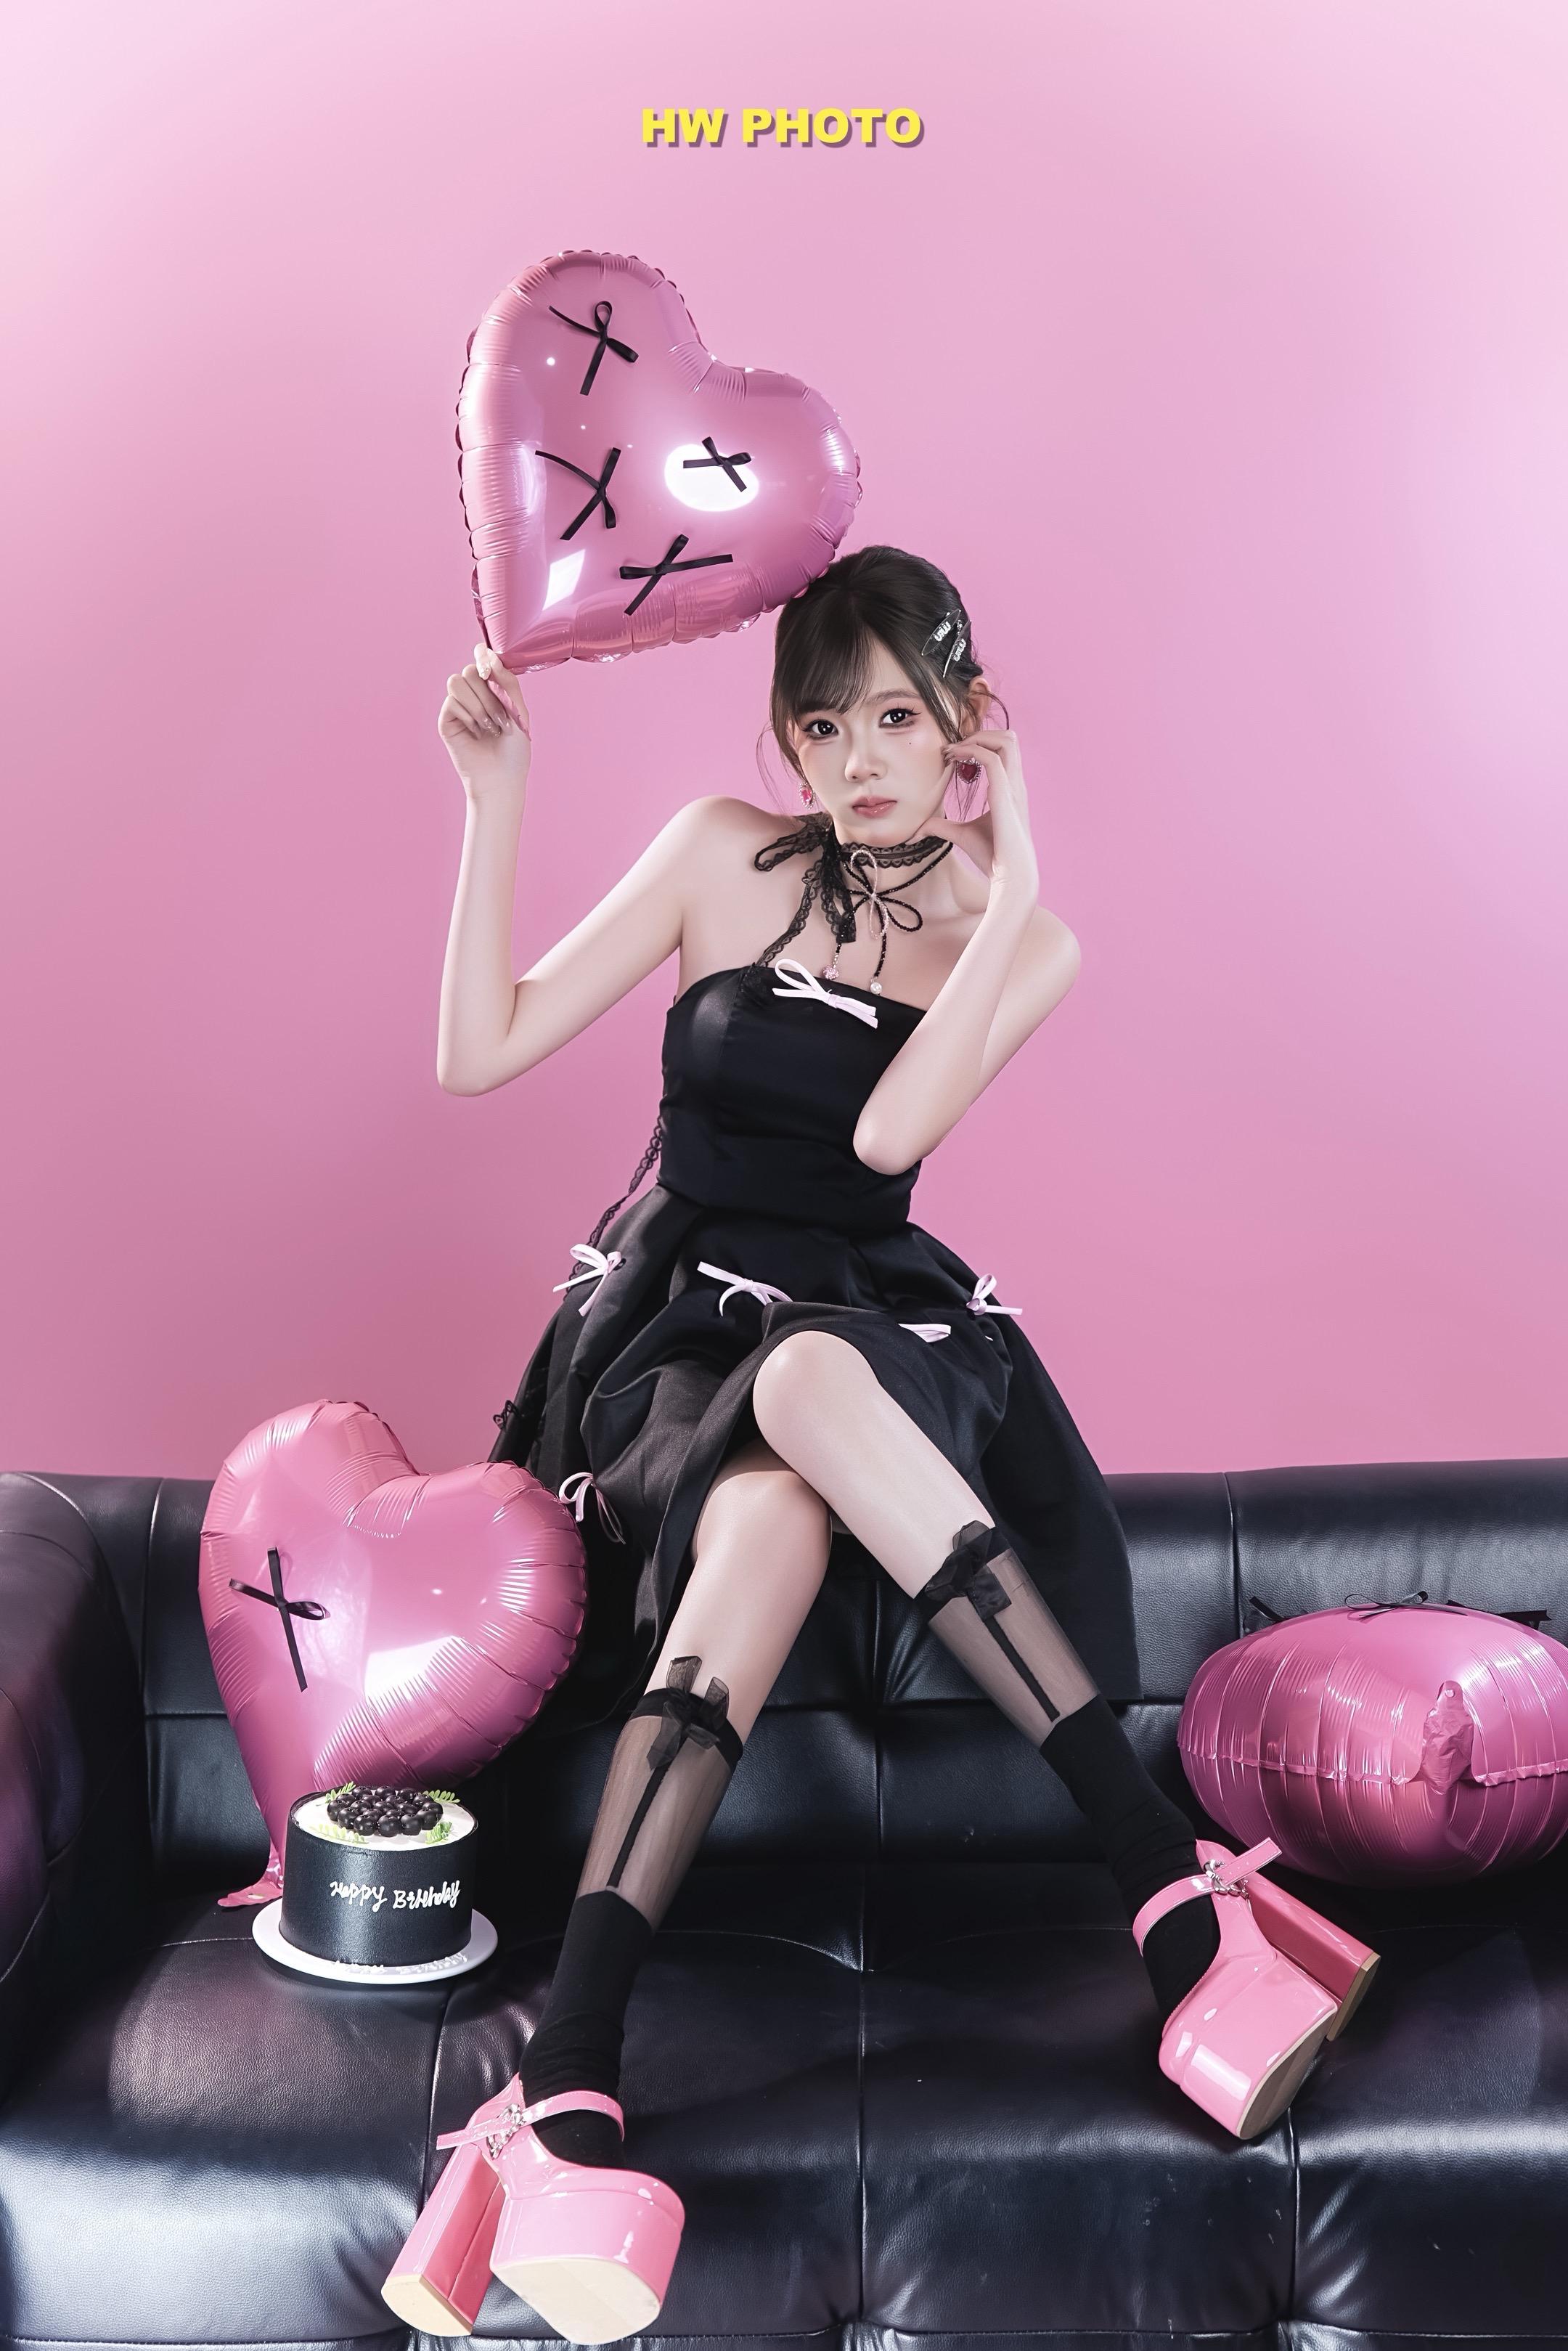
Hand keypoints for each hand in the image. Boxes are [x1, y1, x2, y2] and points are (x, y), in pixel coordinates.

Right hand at [437, 644, 532, 797]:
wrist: (502, 777)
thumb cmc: (515, 749)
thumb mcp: (519, 710)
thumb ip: (506, 681)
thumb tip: (488, 654)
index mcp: (493, 689)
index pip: (482, 658)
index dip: (483, 657)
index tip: (491, 669)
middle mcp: (474, 695)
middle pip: (470, 669)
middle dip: (489, 693)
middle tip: (502, 718)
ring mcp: (459, 707)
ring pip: (457, 682)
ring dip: (478, 704)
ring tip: (490, 726)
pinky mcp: (447, 720)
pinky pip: (451, 702)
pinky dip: (468, 715)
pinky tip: (476, 732)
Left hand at [939, 726, 1037, 898]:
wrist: (1009, 875)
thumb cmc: (992, 856)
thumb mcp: (961, 834)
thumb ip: (942, 827)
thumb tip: (917, 830)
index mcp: (1010, 788)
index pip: (1004, 749)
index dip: (979, 743)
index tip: (952, 753)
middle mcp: (1015, 783)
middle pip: (1010, 737)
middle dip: (981, 733)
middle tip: (955, 746)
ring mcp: (1013, 787)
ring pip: (1007, 740)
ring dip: (978, 738)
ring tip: (955, 750)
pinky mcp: (1005, 795)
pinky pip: (992, 759)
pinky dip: (973, 751)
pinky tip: (955, 759)